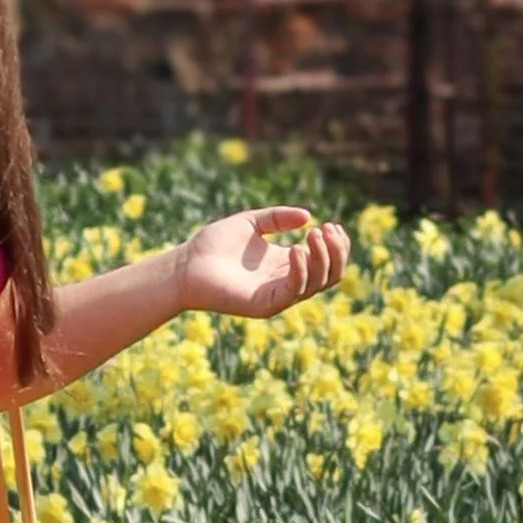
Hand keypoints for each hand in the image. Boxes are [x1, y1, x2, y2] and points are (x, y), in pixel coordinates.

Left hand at [171, 203, 348, 321]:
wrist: (185, 265)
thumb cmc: (213, 245)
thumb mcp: (252, 222)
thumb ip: (279, 218)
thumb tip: (308, 217)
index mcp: (287, 264)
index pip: (328, 261)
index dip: (337, 245)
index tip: (332, 225)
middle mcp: (286, 281)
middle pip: (330, 275)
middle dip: (336, 252)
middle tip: (324, 230)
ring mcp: (277, 296)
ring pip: (317, 284)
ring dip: (322, 258)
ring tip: (312, 235)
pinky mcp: (265, 305)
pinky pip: (293, 291)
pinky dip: (300, 271)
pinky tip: (295, 250)